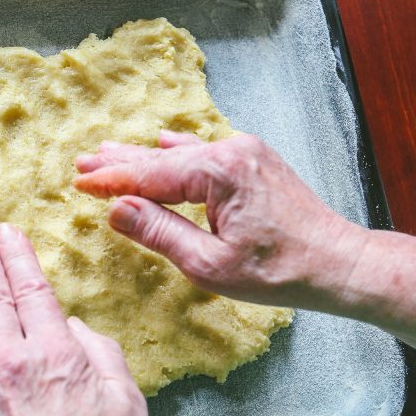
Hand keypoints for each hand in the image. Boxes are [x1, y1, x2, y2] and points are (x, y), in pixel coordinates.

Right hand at [73, 130, 366, 308]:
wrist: (337, 263)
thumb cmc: (277, 272)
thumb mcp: (208, 263)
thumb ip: (159, 232)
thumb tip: (116, 208)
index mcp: (218, 172)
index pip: (149, 174)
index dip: (111, 180)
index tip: (79, 182)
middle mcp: (231, 151)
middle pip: (162, 157)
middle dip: (120, 162)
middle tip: (83, 163)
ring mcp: (246, 152)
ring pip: (183, 154)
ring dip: (145, 157)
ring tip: (109, 153)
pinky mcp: (256, 160)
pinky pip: (206, 153)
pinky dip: (178, 155)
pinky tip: (164, 144)